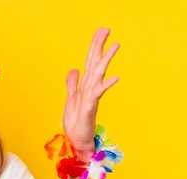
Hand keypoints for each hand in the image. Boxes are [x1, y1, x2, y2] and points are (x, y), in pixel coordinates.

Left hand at [63, 28, 118, 159]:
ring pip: (99, 75)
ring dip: (106, 60)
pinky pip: (98, 94)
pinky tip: (115, 77)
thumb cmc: (76, 122)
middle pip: (95, 63)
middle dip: (100, 46)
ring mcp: (91, 97)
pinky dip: (105, 85)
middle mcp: (90, 89)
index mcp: (85, 86)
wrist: (77, 141)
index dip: (94, 46)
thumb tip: (74, 69)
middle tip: (107, 29)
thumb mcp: (71, 99)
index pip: (90, 61)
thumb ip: (73, 84)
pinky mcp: (90, 108)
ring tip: (115, 45)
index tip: (101, 31)